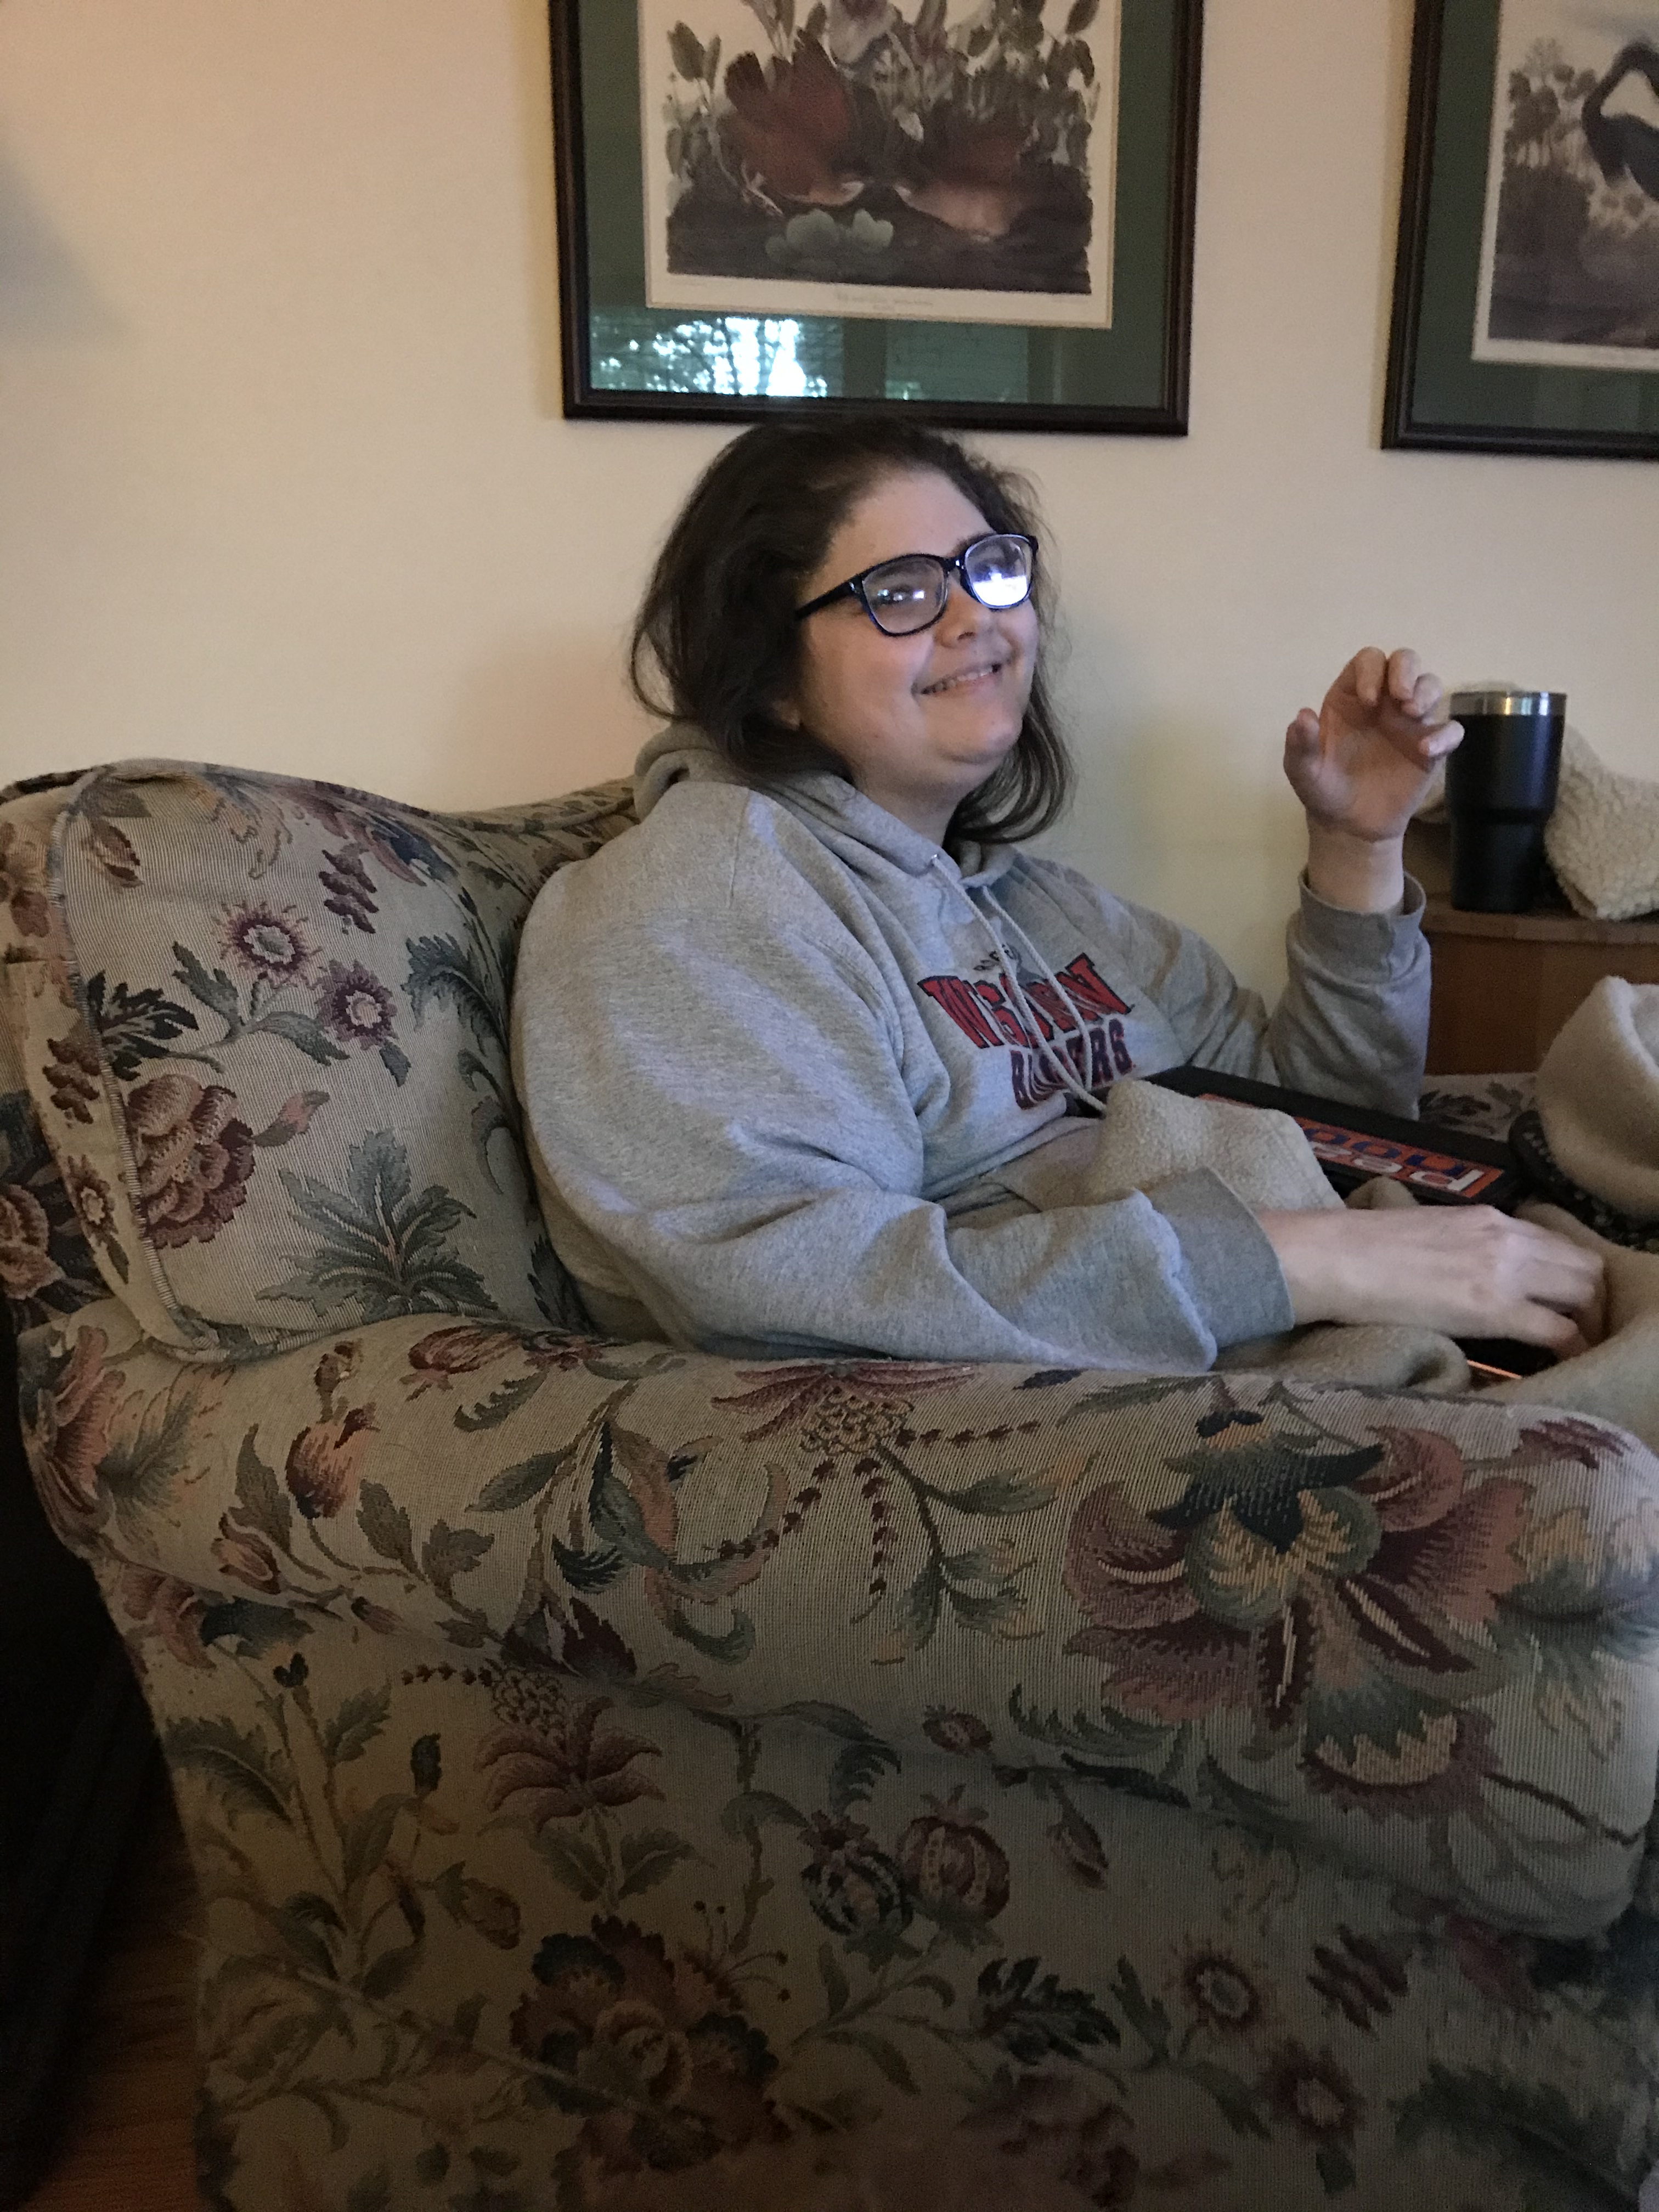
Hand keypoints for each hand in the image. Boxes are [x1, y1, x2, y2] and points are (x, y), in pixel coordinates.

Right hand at [1256, 1205, 1604, 1356]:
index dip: (1573, 1276)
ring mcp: (1505, 1270)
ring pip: (1585, 1294)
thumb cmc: (1362, 1249)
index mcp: (1490, 1219)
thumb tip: (1473, 1273)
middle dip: (1593, 1301)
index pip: (1562, 1243)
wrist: (1333, 1256)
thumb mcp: (1428, 1235)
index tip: (1566, 1303)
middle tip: (1579, 1331)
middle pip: (1586, 1267)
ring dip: (1587, 1322)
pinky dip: (1570, 1347)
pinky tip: (1561, 1363)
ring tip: (1573, 1349)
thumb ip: (1464, 1247)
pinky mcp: (1493, 1309)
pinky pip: (1559, 1330)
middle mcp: (1507, 1237)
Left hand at [1284, 646, 1461, 846]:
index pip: (1368, 661)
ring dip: (1426, 692)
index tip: (1368, 700)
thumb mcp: (1303, 771)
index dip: (1371, 671)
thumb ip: (1300, 745)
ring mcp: (1410, 722)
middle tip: (1400, 697)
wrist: (1348, 825)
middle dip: (1406, 670)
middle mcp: (1384, 701)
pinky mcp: (1431, 748)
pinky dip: (1445, 735)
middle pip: (1405, 661)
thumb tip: (1303, 717)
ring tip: (1411, 714)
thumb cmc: (1324, 789)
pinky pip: (1451, 730)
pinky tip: (1427, 750)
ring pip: (1430, 685)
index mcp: (1351, 697)